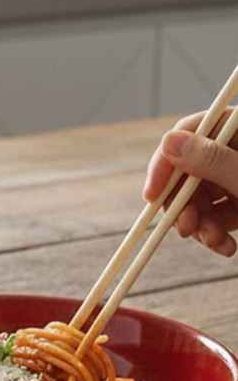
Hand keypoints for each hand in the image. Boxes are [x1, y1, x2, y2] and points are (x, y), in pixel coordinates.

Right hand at [143, 109, 237, 257]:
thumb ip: (213, 160)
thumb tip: (168, 142)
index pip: (190, 133)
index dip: (165, 164)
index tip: (151, 195)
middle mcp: (234, 149)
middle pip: (188, 171)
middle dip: (184, 206)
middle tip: (185, 229)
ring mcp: (235, 176)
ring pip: (198, 198)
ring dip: (200, 227)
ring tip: (217, 244)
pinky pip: (214, 215)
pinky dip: (215, 234)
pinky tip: (226, 247)